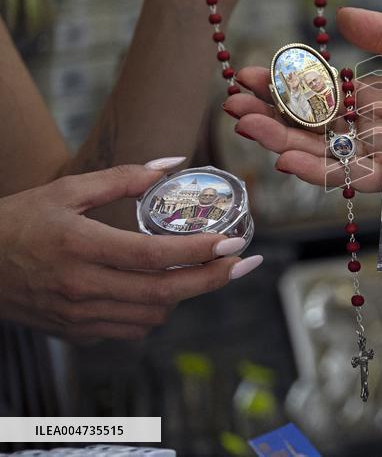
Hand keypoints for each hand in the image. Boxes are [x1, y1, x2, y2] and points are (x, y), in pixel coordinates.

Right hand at [0, 165, 261, 342]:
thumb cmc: (19, 221)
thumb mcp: (66, 190)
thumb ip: (123, 177)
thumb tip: (173, 163)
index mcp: (79, 245)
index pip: (154, 256)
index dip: (200, 252)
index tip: (235, 243)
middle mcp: (81, 286)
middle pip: (164, 292)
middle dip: (213, 279)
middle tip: (245, 264)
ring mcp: (78, 315)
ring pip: (153, 315)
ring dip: (186, 294)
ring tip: (204, 270)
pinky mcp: (76, 333)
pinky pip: (132, 329)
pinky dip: (156, 311)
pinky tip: (162, 288)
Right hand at [224, 7, 381, 189]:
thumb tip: (341, 16)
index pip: (327, 89)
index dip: (290, 83)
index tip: (253, 73)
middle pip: (317, 124)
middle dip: (274, 114)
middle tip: (232, 102)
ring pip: (326, 152)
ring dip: (283, 142)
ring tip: (244, 126)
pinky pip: (352, 178)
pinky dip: (318, 171)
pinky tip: (284, 158)